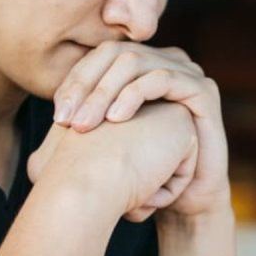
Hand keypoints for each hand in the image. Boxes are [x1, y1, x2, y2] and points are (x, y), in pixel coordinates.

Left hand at [51, 42, 229, 216]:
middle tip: (67, 121)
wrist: (184, 200)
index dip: (75, 81)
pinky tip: (117, 119)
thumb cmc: (143, 172)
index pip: (98, 57)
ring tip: (86, 124)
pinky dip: (135, 95)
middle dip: (86, 86)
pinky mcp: (203, 89)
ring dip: (105, 92)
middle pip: (114, 54)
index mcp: (141, 66)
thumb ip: (86, 117)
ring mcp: (186, 72)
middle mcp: (164, 61)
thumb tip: (51, 110)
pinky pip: (163, 78)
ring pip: (135, 62)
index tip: (57, 117)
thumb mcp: (107, 141)